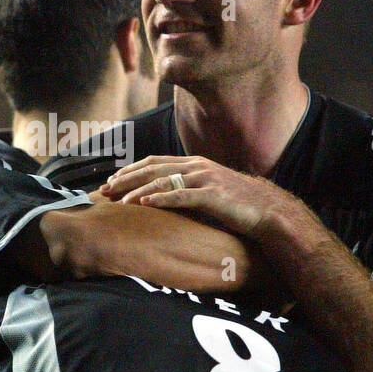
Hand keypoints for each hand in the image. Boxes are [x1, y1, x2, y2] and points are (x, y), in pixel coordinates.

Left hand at [101, 155, 297, 240]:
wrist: (266, 210)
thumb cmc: (236, 203)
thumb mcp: (207, 190)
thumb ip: (187, 188)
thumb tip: (162, 197)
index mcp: (194, 164)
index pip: (154, 162)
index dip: (131, 170)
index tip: (112, 180)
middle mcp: (197, 167)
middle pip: (153, 168)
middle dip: (126, 178)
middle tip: (105, 189)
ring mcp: (205, 179)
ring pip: (163, 181)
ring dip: (137, 190)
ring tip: (119, 199)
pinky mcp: (212, 196)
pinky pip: (180, 196)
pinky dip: (160, 198)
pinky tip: (144, 203)